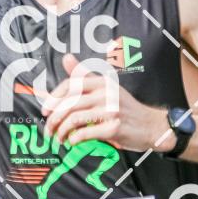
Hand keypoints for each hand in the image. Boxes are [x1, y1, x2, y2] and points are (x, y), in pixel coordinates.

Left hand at [42, 54, 174, 152]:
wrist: (152, 126)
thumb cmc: (125, 109)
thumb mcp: (106, 88)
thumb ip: (85, 76)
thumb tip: (66, 58)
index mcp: (102, 82)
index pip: (71, 84)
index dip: (54, 98)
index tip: (45, 111)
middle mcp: (106, 93)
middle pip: (69, 103)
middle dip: (54, 119)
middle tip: (49, 130)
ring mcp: (111, 110)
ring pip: (74, 118)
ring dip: (61, 131)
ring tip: (58, 138)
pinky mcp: (114, 127)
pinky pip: (85, 132)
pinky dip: (74, 138)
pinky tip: (72, 141)